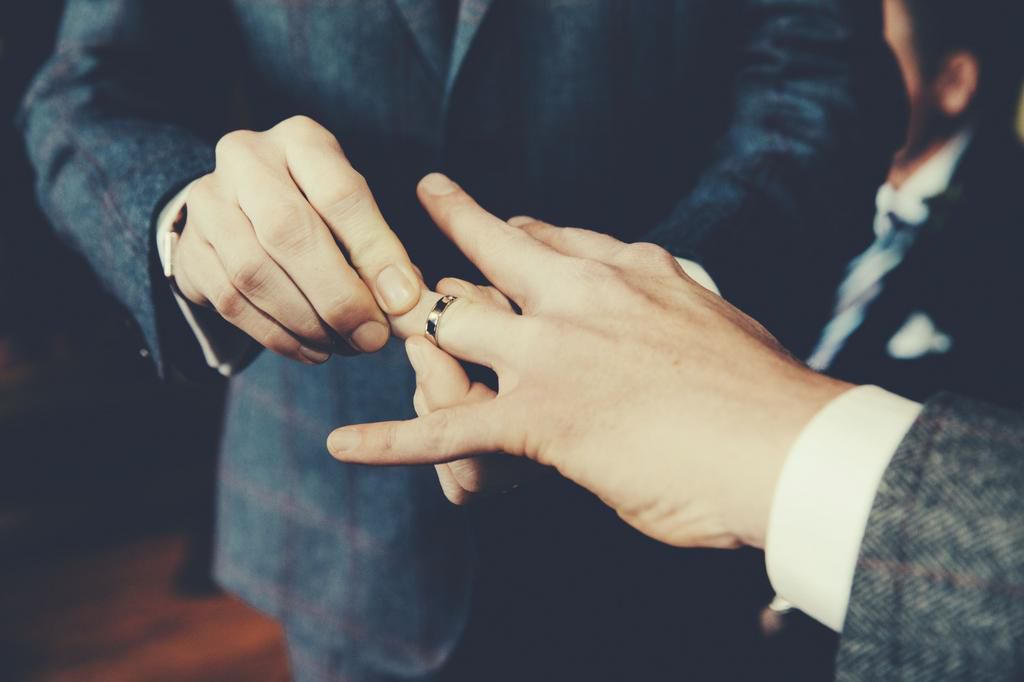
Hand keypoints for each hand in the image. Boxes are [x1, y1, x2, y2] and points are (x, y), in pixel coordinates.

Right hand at [172, 115, 422, 361]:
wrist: (241, 209)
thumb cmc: (316, 210)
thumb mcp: (352, 212)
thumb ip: (377, 249)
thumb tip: (402, 302)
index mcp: (300, 140)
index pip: (340, 194)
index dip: (374, 251)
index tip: (402, 299)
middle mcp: (245, 160)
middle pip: (289, 231)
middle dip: (337, 295)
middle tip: (370, 336)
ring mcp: (207, 202)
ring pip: (254, 272)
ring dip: (306, 322)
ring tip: (343, 345)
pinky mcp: (189, 248)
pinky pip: (232, 302)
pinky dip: (278, 336)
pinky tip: (311, 349)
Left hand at [328, 173, 850, 548]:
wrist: (787, 447)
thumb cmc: (763, 395)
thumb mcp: (714, 316)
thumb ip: (671, 295)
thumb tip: (663, 285)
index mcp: (628, 268)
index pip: (547, 236)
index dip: (508, 239)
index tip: (493, 239)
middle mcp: (579, 294)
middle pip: (485, 257)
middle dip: (444, 261)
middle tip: (415, 272)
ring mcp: (551, 351)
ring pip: (451, 324)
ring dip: (417, 341)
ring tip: (390, 340)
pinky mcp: (539, 417)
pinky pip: (446, 429)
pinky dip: (390, 441)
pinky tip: (342, 446)